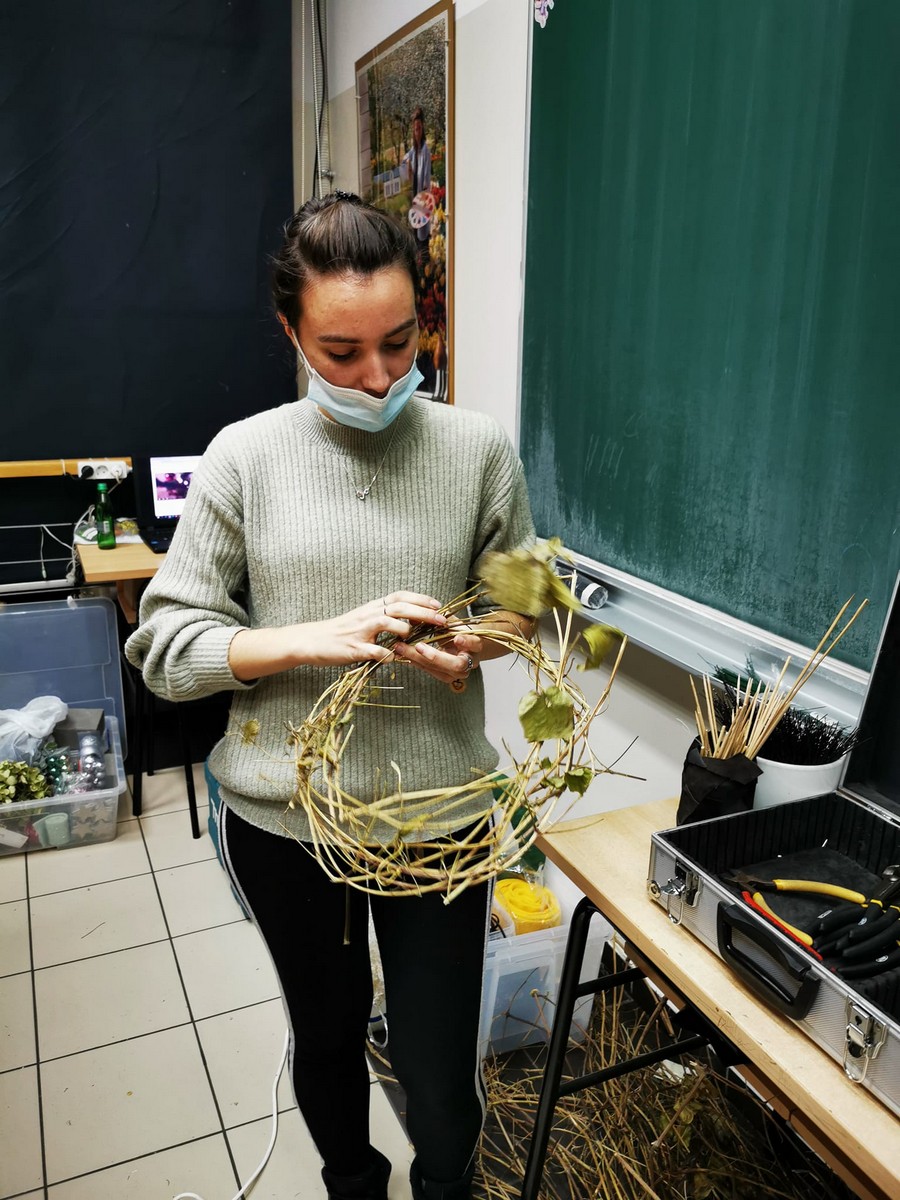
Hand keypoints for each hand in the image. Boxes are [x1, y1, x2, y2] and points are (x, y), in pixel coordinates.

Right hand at [305, 591, 447, 667]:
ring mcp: (360, 632)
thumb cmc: (342, 632)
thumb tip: (411, 620)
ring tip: (415, 636)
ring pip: (385, 622)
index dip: (420, 599)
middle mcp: (368, 615)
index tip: (438, 604)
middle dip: (422, 613)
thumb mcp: (364, 619)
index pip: (400, 596)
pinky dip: (386, 655)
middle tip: (442, 620)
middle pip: (398, 607)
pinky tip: (396, 659)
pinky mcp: (353, 649)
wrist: (313, 640)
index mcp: (373, 607)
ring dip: (404, 629)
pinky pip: (373, 651)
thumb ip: (386, 618)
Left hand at [393, 625, 482, 687]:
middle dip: (435, 657)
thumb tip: (415, 616)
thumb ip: (438, 620)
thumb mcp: (451, 623)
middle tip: (418, 646)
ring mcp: (457, 673)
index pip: (475, 644)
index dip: (467, 642)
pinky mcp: (444, 677)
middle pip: (456, 664)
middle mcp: (469, 662)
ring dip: (418, 659)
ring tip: (401, 648)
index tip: (457, 638)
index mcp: (475, 645)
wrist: (465, 647)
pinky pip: (429, 671)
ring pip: (439, 670)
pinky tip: (401, 653)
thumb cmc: (459, 631)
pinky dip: (414, 661)